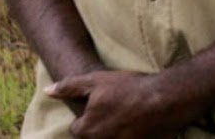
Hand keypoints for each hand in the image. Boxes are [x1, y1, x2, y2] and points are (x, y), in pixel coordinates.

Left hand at [46, 69, 207, 138]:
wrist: (166, 100)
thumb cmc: (130, 88)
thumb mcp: (97, 80)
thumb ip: (69, 87)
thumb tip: (48, 91)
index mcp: (86, 130)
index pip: (77, 128)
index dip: (89, 115)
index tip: (103, 104)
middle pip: (93, 138)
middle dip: (101, 127)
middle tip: (117, 111)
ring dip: (114, 133)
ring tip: (128, 118)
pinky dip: (128, 136)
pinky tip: (137, 126)